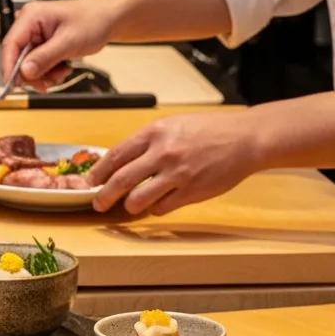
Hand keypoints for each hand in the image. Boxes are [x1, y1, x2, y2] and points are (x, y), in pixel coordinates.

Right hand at [0, 0, 114, 87]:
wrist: (107, 20)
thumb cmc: (92, 21)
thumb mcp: (68, 41)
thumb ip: (44, 57)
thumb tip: (24, 71)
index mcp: (31, 16)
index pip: (10, 45)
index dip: (8, 67)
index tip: (11, 86)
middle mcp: (29, 25)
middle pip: (17, 58)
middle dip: (33, 74)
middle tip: (49, 81)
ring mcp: (35, 36)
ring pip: (27, 66)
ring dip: (44, 75)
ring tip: (62, 71)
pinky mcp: (41, 45)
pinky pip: (37, 66)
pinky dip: (49, 73)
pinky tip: (62, 68)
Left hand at [90, 110, 261, 214]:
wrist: (245, 139)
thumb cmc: (208, 131)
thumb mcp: (173, 126)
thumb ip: (148, 143)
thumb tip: (121, 163)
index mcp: (155, 133)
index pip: (116, 155)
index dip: (98, 172)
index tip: (90, 182)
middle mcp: (163, 153)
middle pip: (120, 181)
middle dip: (104, 196)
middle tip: (98, 203)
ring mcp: (177, 174)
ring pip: (137, 199)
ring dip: (130, 205)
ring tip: (131, 204)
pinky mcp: (191, 192)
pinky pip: (161, 208)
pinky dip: (155, 209)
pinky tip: (159, 203)